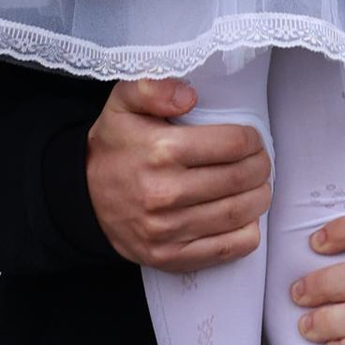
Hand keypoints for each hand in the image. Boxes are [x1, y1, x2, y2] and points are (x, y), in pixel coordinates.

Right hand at [87, 78, 272, 271]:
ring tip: (258, 185)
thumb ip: (153, 87)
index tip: (252, 139)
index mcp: (161, 151)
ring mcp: (167, 230)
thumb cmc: (115, 146)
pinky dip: (247, 233)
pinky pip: (227, 249)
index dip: (252, 140)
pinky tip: (245, 217)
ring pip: (238, 214)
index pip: (233, 144)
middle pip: (240, 179)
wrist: (83, 197)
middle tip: (261, 161)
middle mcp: (165, 193)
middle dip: (261, 167)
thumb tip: (189, 95)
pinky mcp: (169, 256)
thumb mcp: (124, 103)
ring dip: (259, 197)